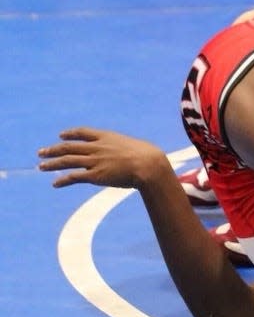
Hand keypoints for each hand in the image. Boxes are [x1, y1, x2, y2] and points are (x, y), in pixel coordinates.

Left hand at [38, 127, 170, 188]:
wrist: (148, 164)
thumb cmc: (148, 155)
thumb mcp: (134, 145)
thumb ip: (125, 148)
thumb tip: (132, 153)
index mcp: (106, 137)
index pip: (83, 132)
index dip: (70, 134)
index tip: (61, 135)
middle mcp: (97, 147)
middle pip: (69, 147)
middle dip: (54, 149)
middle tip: (41, 152)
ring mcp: (95, 161)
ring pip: (67, 161)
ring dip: (52, 164)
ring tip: (41, 166)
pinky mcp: (95, 175)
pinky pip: (74, 177)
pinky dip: (63, 180)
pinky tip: (55, 184)